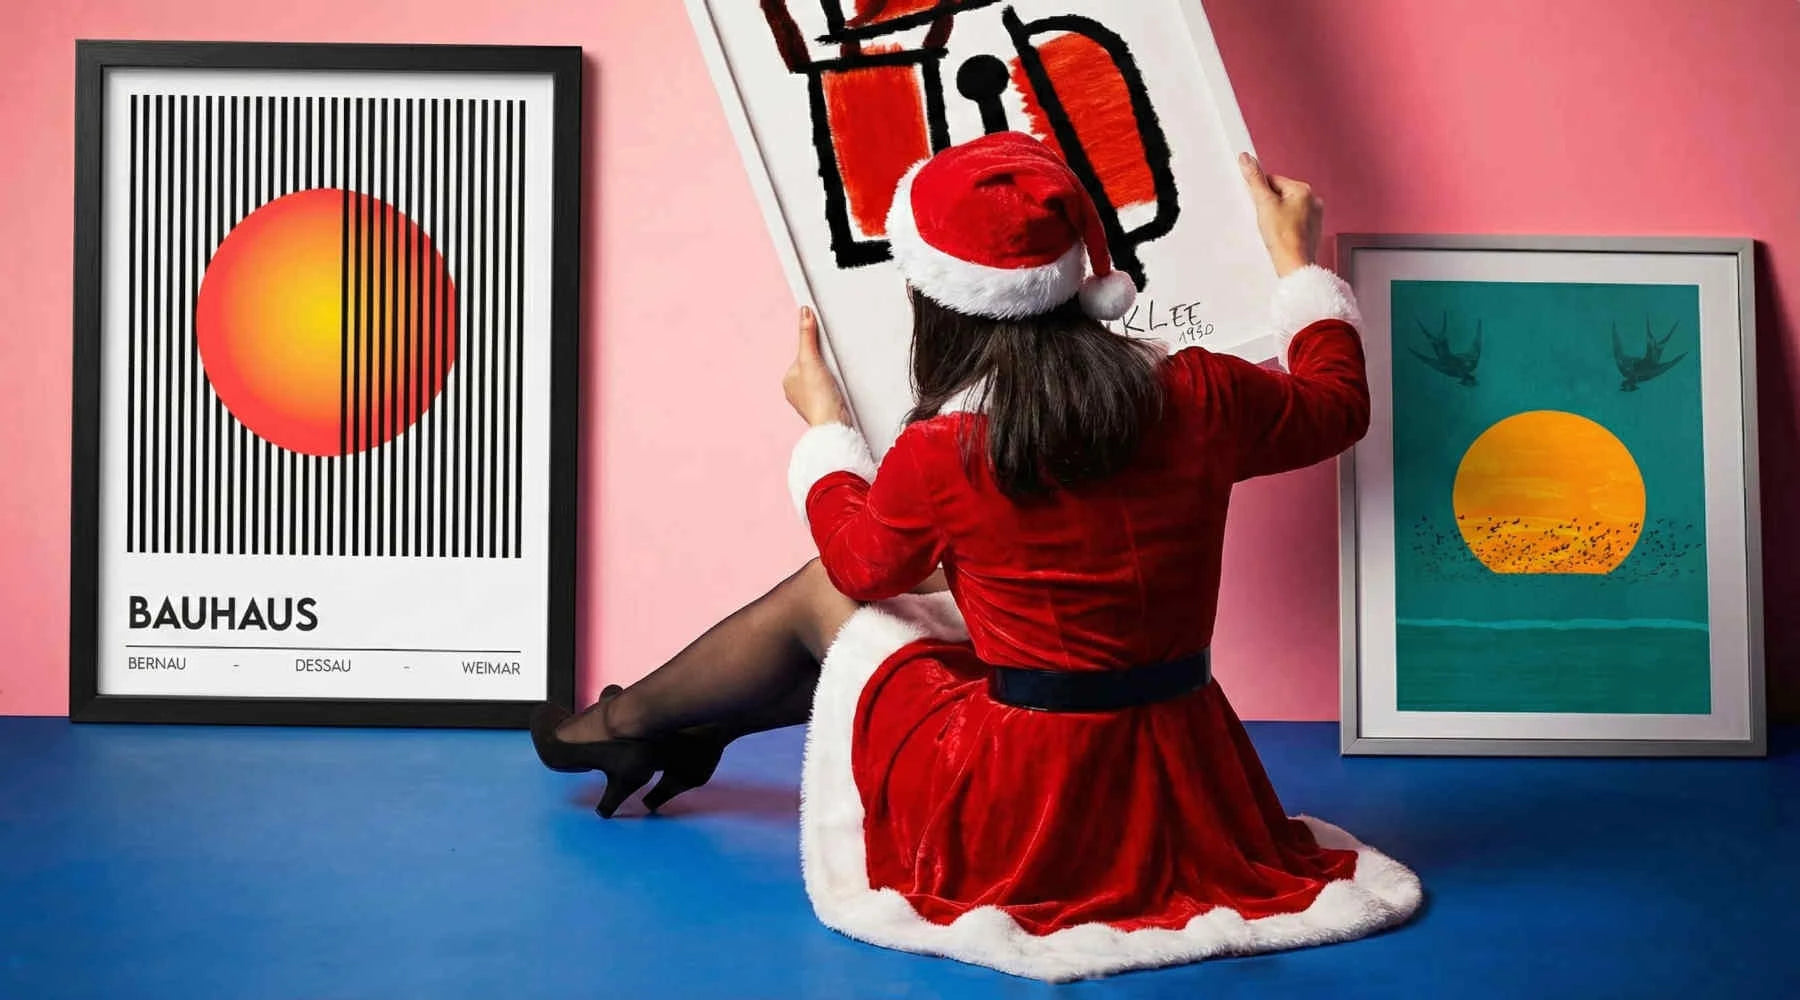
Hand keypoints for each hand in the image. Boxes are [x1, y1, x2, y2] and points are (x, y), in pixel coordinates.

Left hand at [784, 306, 848, 426]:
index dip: (816, 350)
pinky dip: (837, 386)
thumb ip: (807, 336)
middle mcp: (796, 391)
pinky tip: (840, 389)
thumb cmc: (818, 398)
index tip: (825, 352)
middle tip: (831, 369)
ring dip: (832, 376)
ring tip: (836, 380)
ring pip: (823, 377)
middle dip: (825, 364)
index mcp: (789, 380)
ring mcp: (811, 400)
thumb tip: (804, 312)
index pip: (803, 355)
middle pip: (814, 365)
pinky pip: (831, 388)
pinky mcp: (824, 406)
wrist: (833, 424)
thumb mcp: (810, 360)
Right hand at [1238, 152, 1321, 277]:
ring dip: (1276, 217)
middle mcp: (1313, 201)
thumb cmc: (1284, 238)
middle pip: (1280, 195)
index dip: (1261, 194)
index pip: (1273, 181)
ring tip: (1274, 231)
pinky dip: (1284, 228)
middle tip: (1266, 220)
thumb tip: (1247, 159)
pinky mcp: (1311, 231)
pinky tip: (1279, 237)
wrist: (1294, 264)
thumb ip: (1255, 179)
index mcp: (1304, 190)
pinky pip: (1292, 223)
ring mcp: (1314, 217)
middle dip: (1269, 206)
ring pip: (1286, 209)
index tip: (1259, 206)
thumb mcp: (1264, 203)